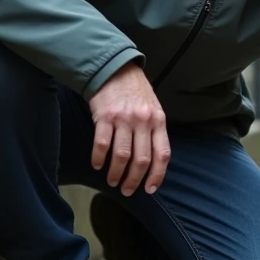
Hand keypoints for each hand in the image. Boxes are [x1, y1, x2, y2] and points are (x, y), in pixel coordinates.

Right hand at [88, 62, 170, 196]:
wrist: (115, 69)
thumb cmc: (136, 92)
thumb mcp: (154, 108)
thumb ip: (154, 131)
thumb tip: (153, 162)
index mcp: (159, 121)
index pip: (162, 154)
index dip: (157, 175)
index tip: (149, 189)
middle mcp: (143, 121)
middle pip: (141, 160)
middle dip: (134, 180)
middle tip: (127, 190)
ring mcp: (124, 119)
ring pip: (122, 156)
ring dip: (116, 173)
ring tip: (112, 182)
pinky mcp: (105, 116)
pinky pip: (102, 144)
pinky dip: (99, 159)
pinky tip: (97, 165)